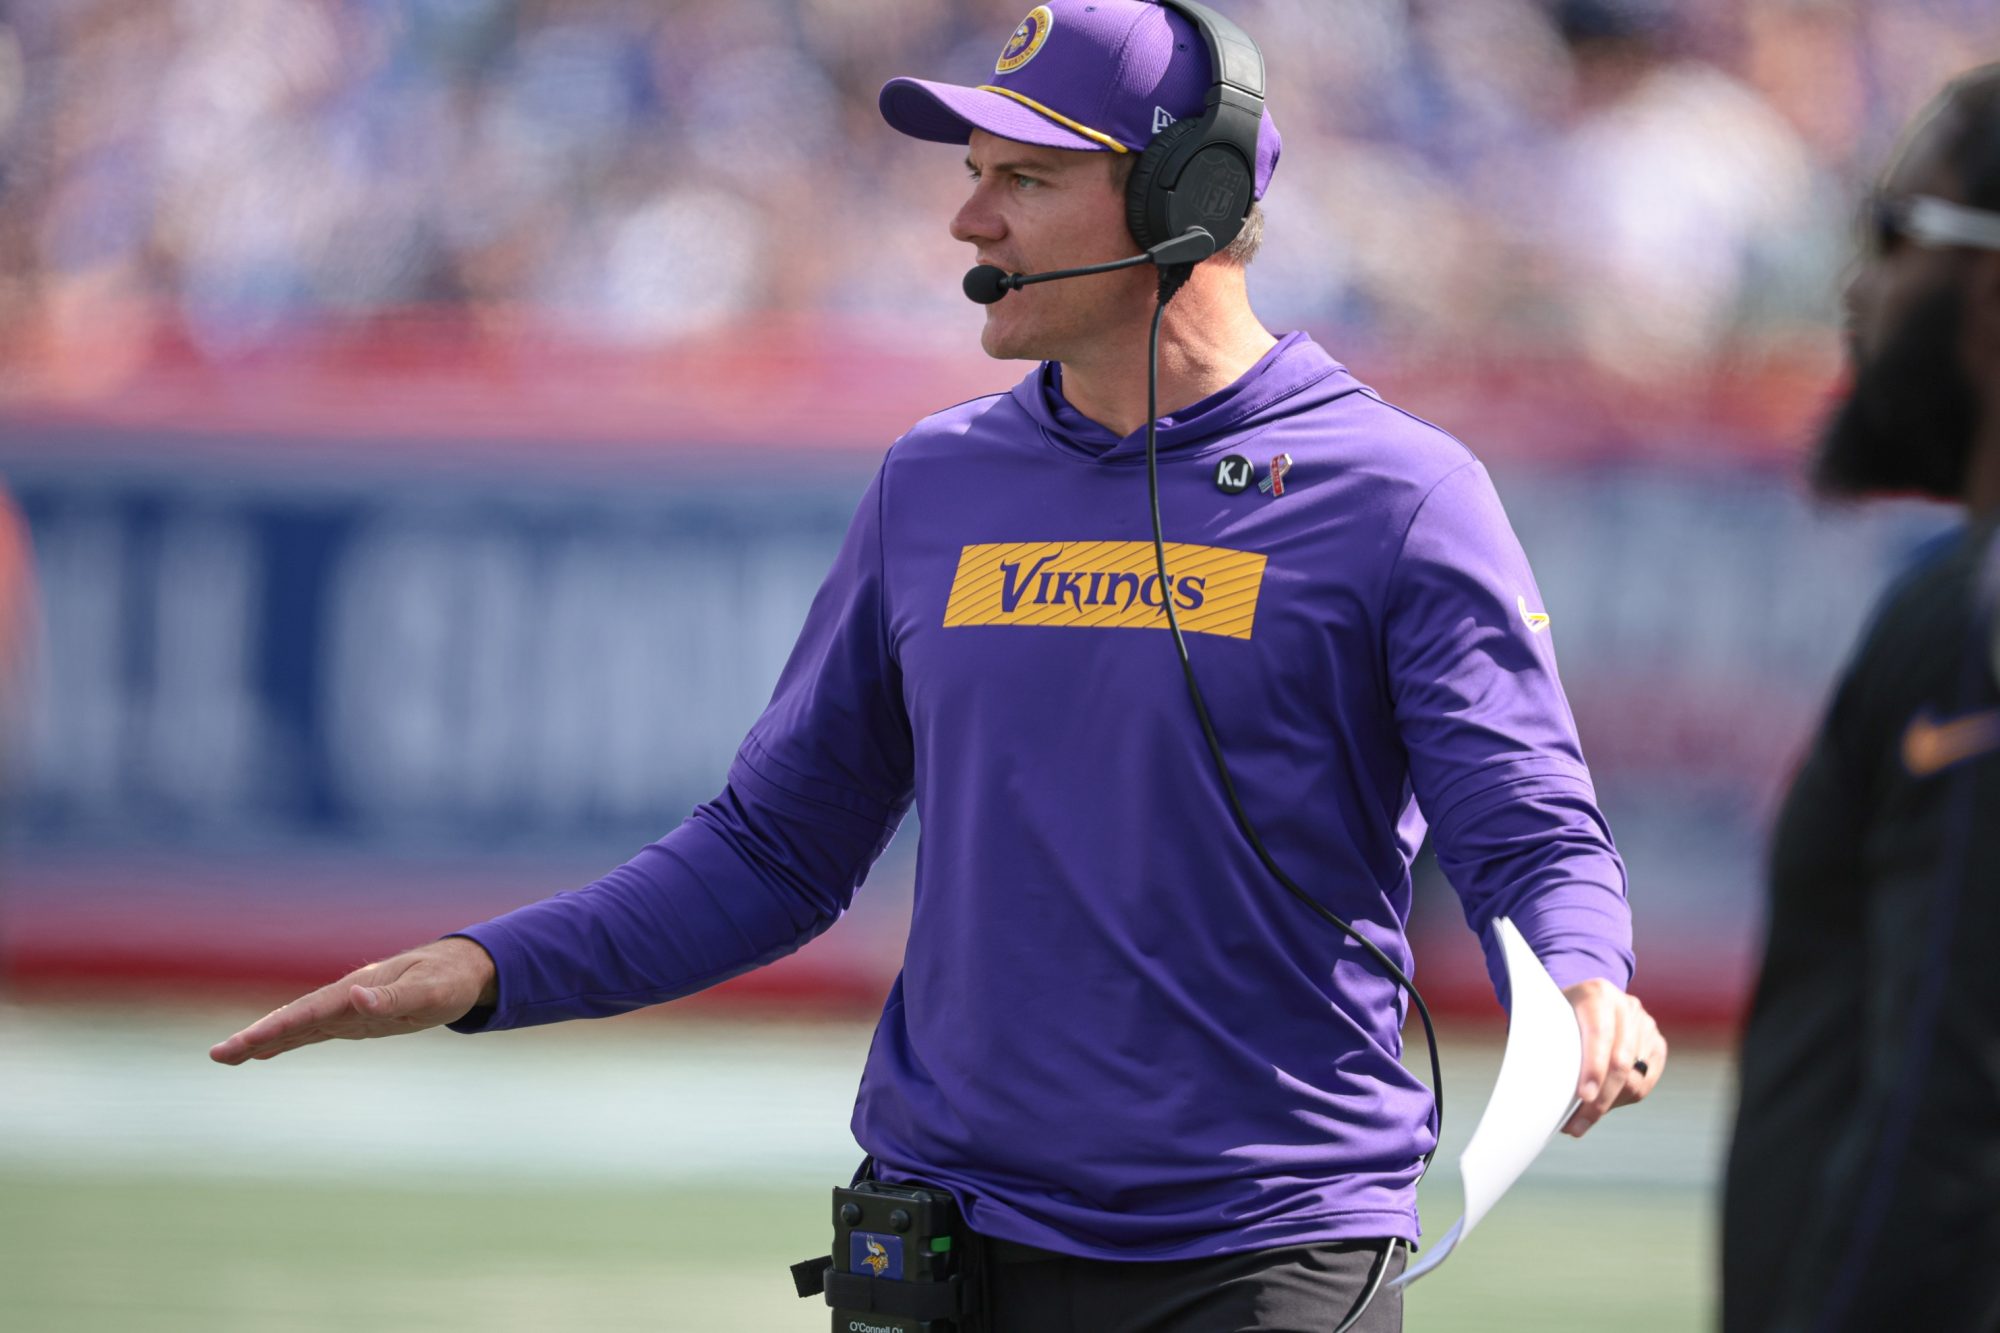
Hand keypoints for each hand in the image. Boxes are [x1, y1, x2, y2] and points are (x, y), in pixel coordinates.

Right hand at [208, 936, 498, 1065]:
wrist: (463, 971)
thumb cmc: (449, 980)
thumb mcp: (431, 992)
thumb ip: (394, 997)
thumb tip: (356, 997)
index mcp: (359, 988)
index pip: (310, 1012)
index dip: (278, 1028)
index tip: (247, 1042)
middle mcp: (346, 998)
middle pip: (294, 1019)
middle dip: (256, 1037)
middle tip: (218, 1055)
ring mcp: (347, 1010)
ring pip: (297, 1027)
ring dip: (263, 1041)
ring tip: (225, 1057)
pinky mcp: (354, 1020)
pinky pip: (313, 1033)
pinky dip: (286, 1042)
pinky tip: (262, 1053)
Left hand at [1559, 978, 1664, 1136]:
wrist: (1585, 999)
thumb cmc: (1560, 1015)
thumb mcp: (1549, 1018)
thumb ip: (1548, 1044)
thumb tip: (1543, 1090)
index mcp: (1597, 994)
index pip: (1600, 1034)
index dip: (1593, 1067)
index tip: (1583, 1096)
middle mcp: (1626, 1007)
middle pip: (1620, 1062)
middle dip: (1599, 1100)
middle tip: (1576, 1125)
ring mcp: (1646, 1025)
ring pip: (1634, 1078)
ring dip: (1607, 1105)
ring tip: (1581, 1121)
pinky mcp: (1657, 1044)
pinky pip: (1645, 1082)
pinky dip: (1621, 1100)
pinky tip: (1601, 1106)